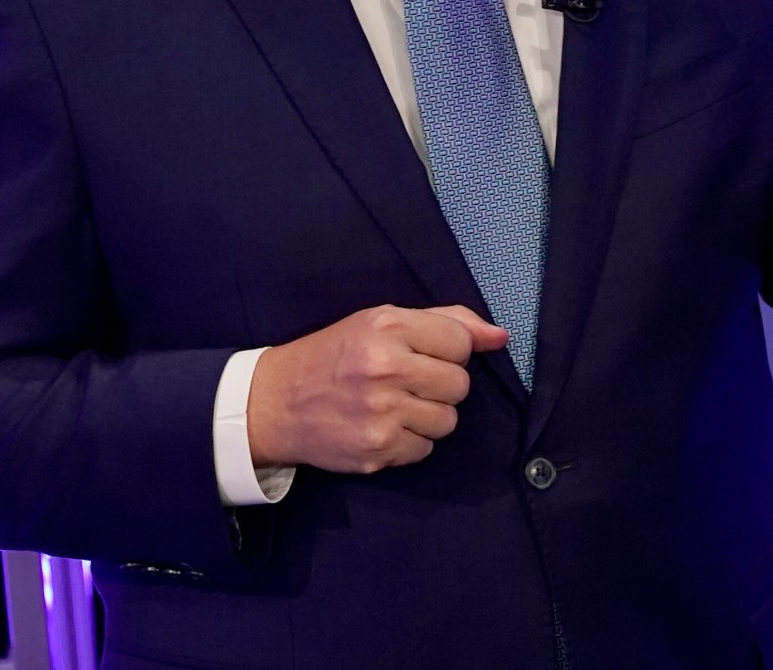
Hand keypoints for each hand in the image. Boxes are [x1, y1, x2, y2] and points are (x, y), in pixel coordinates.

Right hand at [247, 304, 508, 474]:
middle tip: (408, 382)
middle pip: (460, 384)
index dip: (448, 350)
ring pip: (448, 421)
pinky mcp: (375, 450)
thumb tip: (500, 337)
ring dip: (429, 416)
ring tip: (395, 405)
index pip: (461, 341)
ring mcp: (380, 413)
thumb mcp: (381, 321)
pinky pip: (425, 449)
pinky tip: (382, 427)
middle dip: (441, 385)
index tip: (422, 354)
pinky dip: (410, 441)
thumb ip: (446, 322)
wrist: (272, 403)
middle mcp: (385, 368)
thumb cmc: (334, 356)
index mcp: (388, 327)